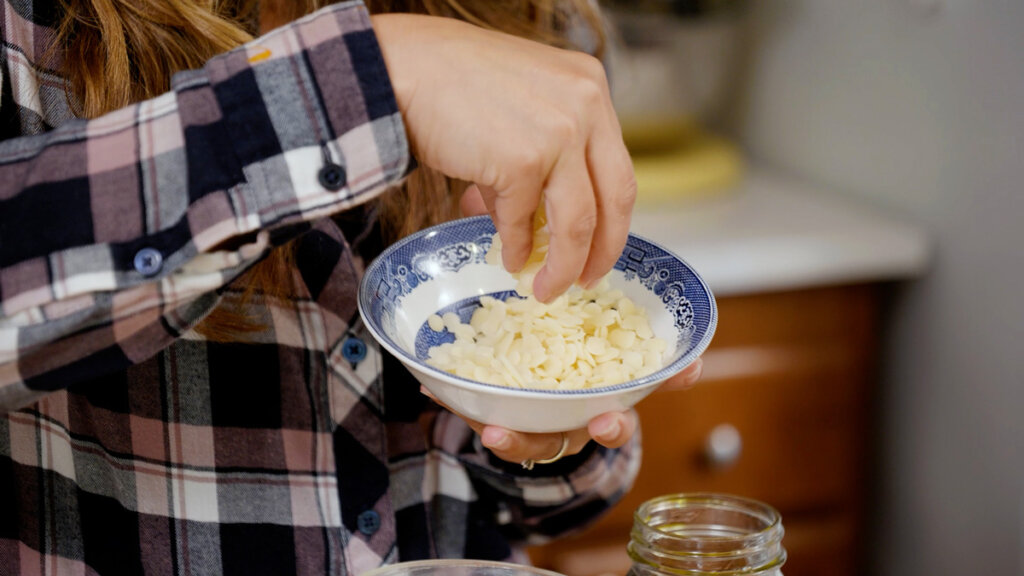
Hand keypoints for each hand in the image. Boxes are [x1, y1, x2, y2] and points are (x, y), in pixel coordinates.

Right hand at [373, 14, 636, 301]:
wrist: (403, 67)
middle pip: (614, 198)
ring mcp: (558, 134)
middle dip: (601, 250)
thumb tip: (536, 224)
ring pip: (578, 221)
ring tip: (546, 288)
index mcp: (590, 86)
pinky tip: (509, 256)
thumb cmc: (451, 82)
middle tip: (586, 280)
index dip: (612, 218)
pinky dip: (517, 247)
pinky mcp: (522, 161)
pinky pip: (524, 221)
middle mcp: (585, 106)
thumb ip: (543, 159)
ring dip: (563, 265)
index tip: (601, 247)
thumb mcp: (521, 107)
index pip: (617, 167)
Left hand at [422, 358, 703, 465]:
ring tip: (477, 426)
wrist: (570, 398)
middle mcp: (562, 427)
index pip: (608, 427)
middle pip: (547, 442)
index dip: (609, 426)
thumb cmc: (600, 385)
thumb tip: (693, 362)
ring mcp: (530, 422)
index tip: (607, 419)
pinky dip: (454, 397)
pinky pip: (476, 408)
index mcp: (598, 416)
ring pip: (510, 434)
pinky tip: (433, 385)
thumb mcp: (635, 380)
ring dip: (491, 431)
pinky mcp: (499, 410)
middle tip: (504, 436)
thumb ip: (663, 373)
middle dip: (528, 441)